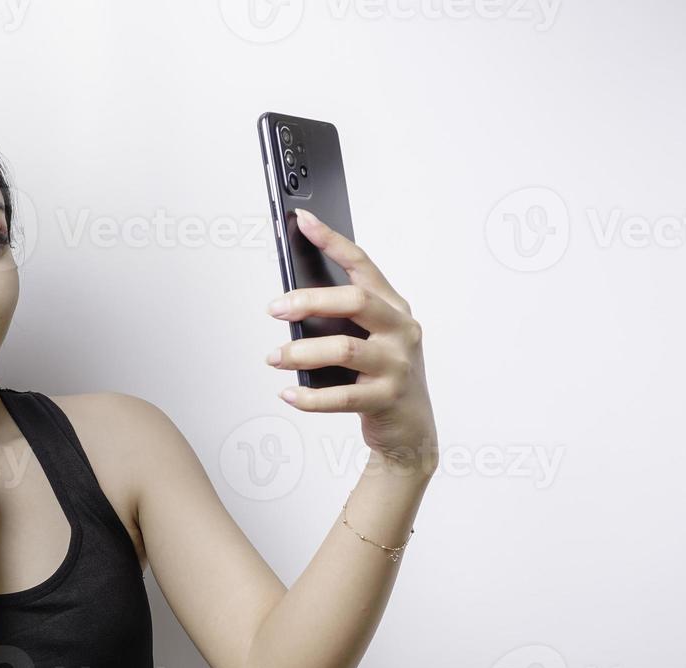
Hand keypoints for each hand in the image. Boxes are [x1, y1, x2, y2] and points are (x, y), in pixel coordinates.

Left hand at [265, 209, 437, 475]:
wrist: (411, 429)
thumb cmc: (382, 376)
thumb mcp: (370, 339)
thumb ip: (343, 320)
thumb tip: (292, 304)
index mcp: (394, 308)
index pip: (362, 265)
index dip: (332, 241)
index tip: (303, 221)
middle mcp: (401, 330)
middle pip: (354, 301)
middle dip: (309, 301)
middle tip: (276, 309)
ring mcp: (397, 365)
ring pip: (344, 348)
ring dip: (301, 352)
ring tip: (274, 357)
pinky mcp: (387, 398)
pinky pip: (342, 396)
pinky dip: (310, 397)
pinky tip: (289, 393)